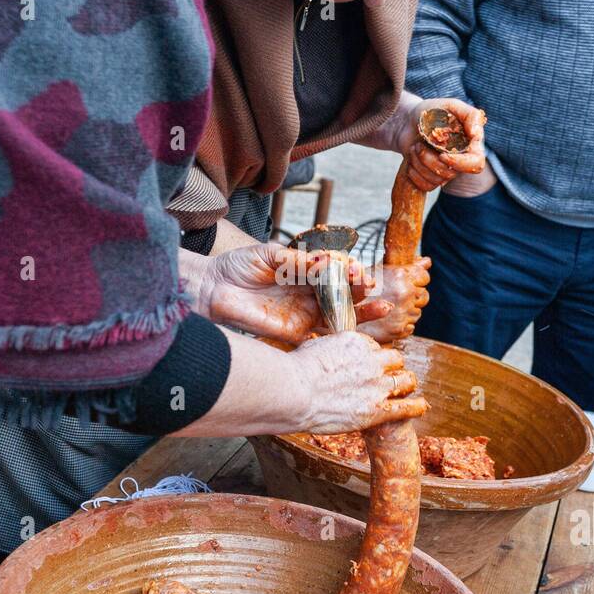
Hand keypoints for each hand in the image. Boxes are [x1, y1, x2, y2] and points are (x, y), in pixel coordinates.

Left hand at [180, 243, 384, 344]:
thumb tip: (325, 261)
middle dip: (361, 290)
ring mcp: (304, 314)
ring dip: (363, 312)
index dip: (350, 271)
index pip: (336, 272)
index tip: (358, 270)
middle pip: (345, 294)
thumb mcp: (269, 255)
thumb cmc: (238, 267)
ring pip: (341, 315)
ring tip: (381, 307)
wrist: (212, 289)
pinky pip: (322, 337)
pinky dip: (341, 334)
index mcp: (306, 272)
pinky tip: (357, 331)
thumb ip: (297, 260)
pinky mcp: (295, 333)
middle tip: (370, 286)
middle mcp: (309, 293)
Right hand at [289, 332, 426, 432]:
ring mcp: (376, 386)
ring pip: (406, 380)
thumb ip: (327, 348)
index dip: (374, 357)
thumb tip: (322, 350)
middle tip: (389, 376)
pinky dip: (416, 406)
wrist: (293, 392)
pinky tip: (421, 406)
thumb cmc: (294, 371)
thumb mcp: (313, 347)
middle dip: (393, 368)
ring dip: (406, 384)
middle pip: (396, 360)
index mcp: (357, 342)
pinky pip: (406, 407)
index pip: (376, 347)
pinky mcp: (377, 410)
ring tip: (406, 389)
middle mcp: (371, 361)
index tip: (369, 364)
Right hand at [355, 258, 430, 341]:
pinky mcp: (399, 330)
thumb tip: (427, 261)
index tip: (411, 282)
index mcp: (399, 275)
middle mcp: (404, 293)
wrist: (339, 312)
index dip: (419, 279)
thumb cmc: (354, 286)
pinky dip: (402, 324)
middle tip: (398, 297)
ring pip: (417, 312)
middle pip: (424, 295)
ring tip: (390, 309)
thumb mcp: (376, 270)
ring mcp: (403, 312)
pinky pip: (411, 326)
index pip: (423, 276)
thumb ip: (403, 267)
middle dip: (414, 296)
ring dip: (407, 311)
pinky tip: (389, 320)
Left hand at [395, 97, 486, 192]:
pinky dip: (413, 174)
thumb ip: (470, 115)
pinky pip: (425, 186)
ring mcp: (445, 171)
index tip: (442, 154)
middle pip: (451, 173)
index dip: (460, 164)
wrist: (406, 121)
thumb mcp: (451, 106)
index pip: (476, 164)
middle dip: (429, 160)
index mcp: (469, 145)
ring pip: (436, 180)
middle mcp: (460, 161)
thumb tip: (477, 134)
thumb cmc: (430, 112)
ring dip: (419, 162)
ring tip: (414, 147)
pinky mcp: (431, 178)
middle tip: (418, 144)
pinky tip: (410, 159)